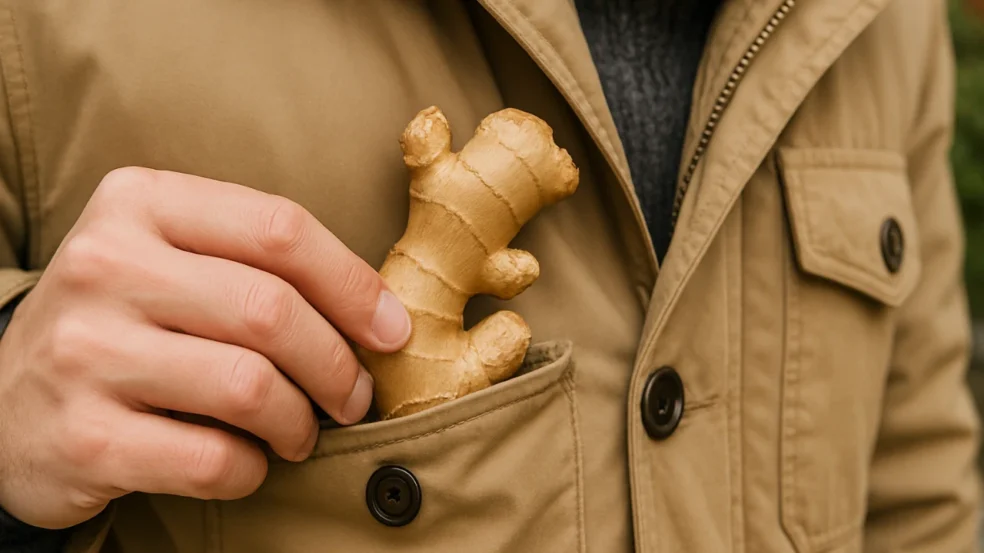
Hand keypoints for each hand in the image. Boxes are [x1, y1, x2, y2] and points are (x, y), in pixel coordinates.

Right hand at [0, 168, 410, 528]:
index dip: (353, 285)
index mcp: (139, 202)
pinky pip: (213, 459)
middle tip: (353, 397)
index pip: (279, 229)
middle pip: (272, 310)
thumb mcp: (171, 259)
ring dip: (300, 422)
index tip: (392, 331)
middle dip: (337, 365)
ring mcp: (86, 351)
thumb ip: (258, 264)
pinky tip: (248, 462)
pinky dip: (252, 469)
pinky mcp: (82, 436)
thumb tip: (382, 317)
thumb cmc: (123, 323)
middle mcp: (104, 264)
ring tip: (301, 432)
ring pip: (250, 387)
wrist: (3, 403)